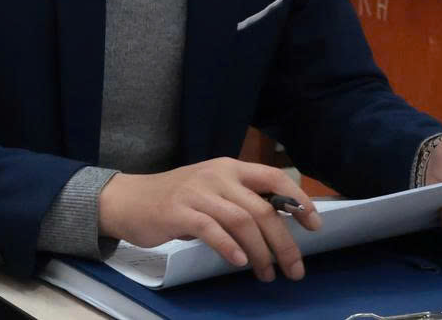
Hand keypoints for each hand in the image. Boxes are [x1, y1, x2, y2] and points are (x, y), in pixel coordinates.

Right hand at [97, 158, 320, 281]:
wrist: (128, 200)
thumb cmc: (175, 199)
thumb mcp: (212, 191)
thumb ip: (240, 202)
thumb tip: (279, 225)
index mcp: (229, 168)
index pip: (274, 177)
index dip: (298, 201)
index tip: (313, 226)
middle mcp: (216, 176)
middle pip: (263, 209)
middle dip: (284, 243)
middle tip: (294, 269)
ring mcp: (197, 192)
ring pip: (242, 221)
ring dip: (261, 253)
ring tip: (267, 274)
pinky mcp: (178, 212)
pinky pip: (212, 230)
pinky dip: (230, 248)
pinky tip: (239, 262)